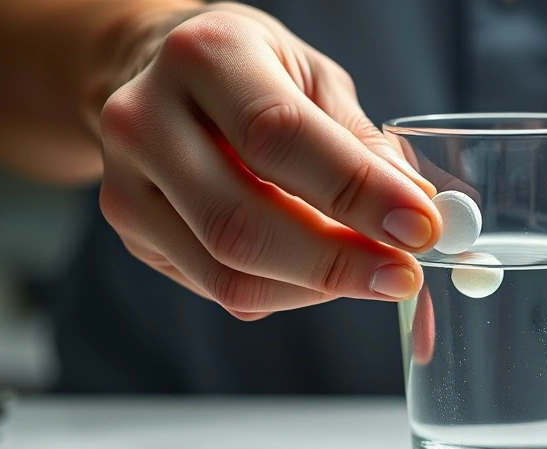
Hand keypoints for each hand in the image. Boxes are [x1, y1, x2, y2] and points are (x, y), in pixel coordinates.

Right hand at [98, 3, 439, 319]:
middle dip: (337, 261)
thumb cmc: (258, 76)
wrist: (167, 80)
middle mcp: (146, 119)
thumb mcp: (318, 82)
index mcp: (205, 57)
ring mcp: (126, 184)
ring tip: (372, 273)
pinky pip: (220, 289)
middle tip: (404, 275)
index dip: (357, 191)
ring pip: (228, 272)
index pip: (279, 137)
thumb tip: (417, 209)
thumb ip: (363, 144)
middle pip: (241, 222)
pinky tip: (321, 272)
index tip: (420, 229)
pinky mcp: (133, 235)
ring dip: (316, 286)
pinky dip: (288, 292)